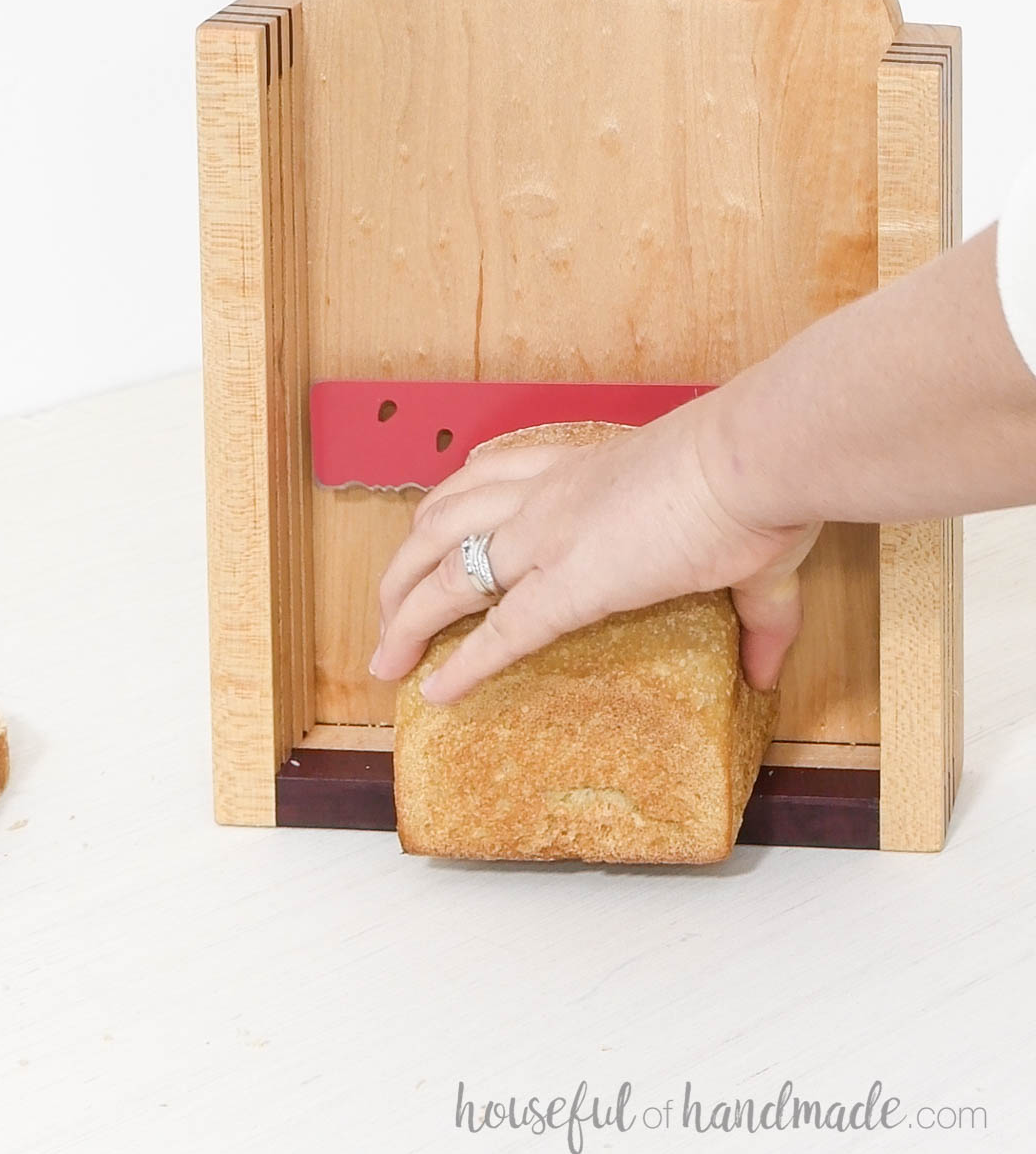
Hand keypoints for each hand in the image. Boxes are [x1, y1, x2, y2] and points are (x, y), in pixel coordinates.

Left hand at [369, 395, 821, 704]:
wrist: (753, 461)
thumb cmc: (752, 487)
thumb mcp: (746, 546)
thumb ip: (757, 614)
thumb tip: (769, 672)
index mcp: (580, 471)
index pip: (486, 480)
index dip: (445, 512)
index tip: (422, 538)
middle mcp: (547, 498)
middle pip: (440, 522)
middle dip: (402, 568)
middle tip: (385, 608)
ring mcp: (548, 538)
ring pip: (445, 572)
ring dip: (404, 614)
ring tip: (386, 654)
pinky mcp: (566, 586)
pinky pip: (495, 632)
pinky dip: (460, 666)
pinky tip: (436, 692)